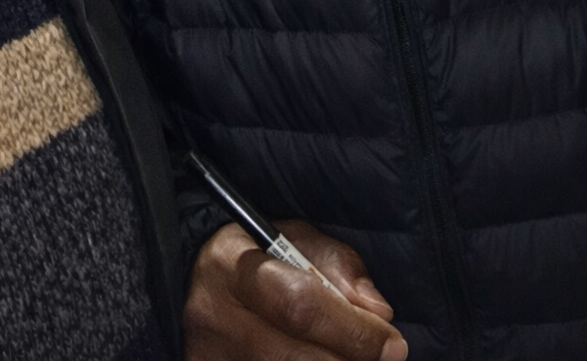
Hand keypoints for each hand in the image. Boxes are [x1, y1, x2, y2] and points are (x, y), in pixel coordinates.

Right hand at [184, 221, 407, 360]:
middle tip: (384, 357)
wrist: (193, 276)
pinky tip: (321, 358)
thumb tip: (378, 312)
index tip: (393, 342)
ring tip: (350, 355)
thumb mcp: (294, 238)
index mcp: (233, 265)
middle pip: (296, 358)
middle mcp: (214, 317)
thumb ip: (338, 267)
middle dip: (350, 360)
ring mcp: (208, 358)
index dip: (352, 331)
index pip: (299, 305)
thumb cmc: (254, 254)